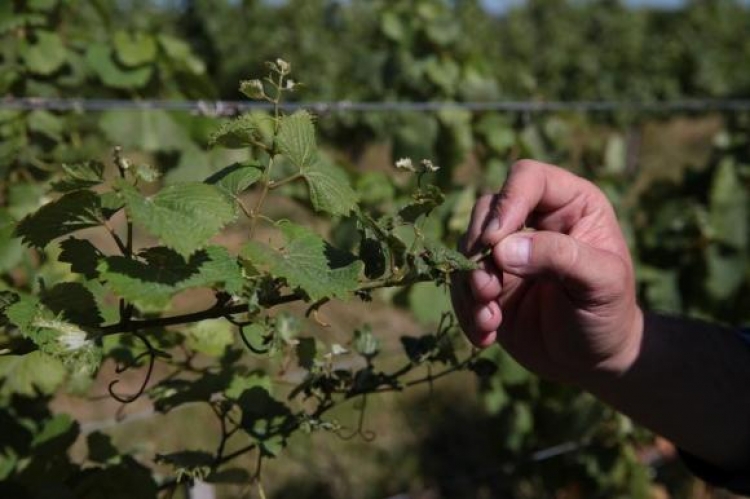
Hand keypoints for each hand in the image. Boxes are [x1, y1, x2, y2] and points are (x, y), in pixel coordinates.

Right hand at [451, 160, 642, 384]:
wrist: (591, 362)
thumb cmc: (608, 315)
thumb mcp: (601, 284)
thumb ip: (559, 257)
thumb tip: (502, 249)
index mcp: (570, 204)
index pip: (528, 178)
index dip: (507, 202)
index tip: (494, 241)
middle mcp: (533, 219)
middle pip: (486, 210)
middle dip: (479, 251)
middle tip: (487, 290)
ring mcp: (506, 250)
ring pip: (467, 247)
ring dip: (470, 286)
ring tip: (489, 322)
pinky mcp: (487, 280)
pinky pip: (459, 282)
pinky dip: (466, 309)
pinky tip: (486, 335)